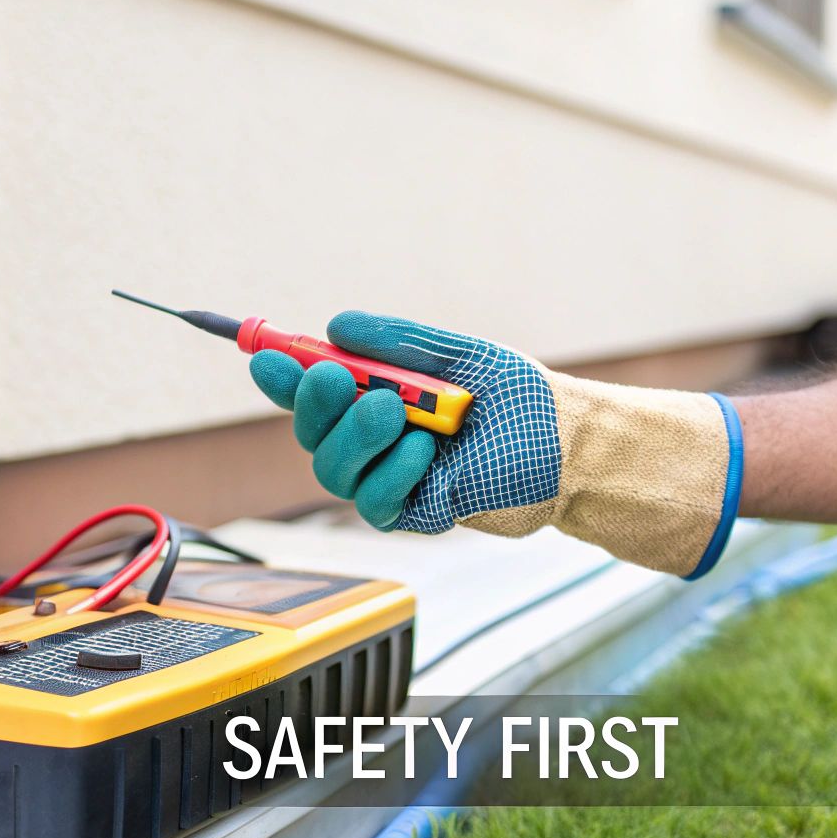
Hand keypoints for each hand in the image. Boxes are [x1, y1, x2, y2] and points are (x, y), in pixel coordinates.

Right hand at [248, 311, 560, 532]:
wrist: (569, 444)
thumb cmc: (519, 399)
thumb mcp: (458, 354)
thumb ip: (399, 342)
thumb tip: (337, 326)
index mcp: (379, 395)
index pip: (313, 390)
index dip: (283, 376)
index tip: (267, 357)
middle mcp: (377, 439)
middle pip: (311, 433)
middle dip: (314, 404)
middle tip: (336, 378)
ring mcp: (392, 477)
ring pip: (332, 470)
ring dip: (355, 437)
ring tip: (398, 411)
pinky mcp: (415, 512)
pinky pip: (375, 503)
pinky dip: (391, 473)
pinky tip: (425, 451)